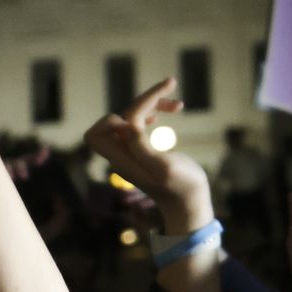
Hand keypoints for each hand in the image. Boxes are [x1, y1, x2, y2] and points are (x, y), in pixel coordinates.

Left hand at [85, 78, 209, 223]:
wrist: (189, 203)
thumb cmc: (183, 187)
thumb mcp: (166, 168)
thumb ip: (143, 149)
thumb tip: (126, 126)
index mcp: (123, 159)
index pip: (103, 129)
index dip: (120, 117)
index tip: (147, 119)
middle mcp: (122, 154)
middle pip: (119, 117)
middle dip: (144, 101)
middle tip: (171, 88)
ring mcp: (131, 151)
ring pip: (130, 116)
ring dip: (152, 104)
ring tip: (178, 104)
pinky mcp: (143, 149)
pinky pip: (140, 122)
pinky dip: (155, 112)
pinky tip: (173, 110)